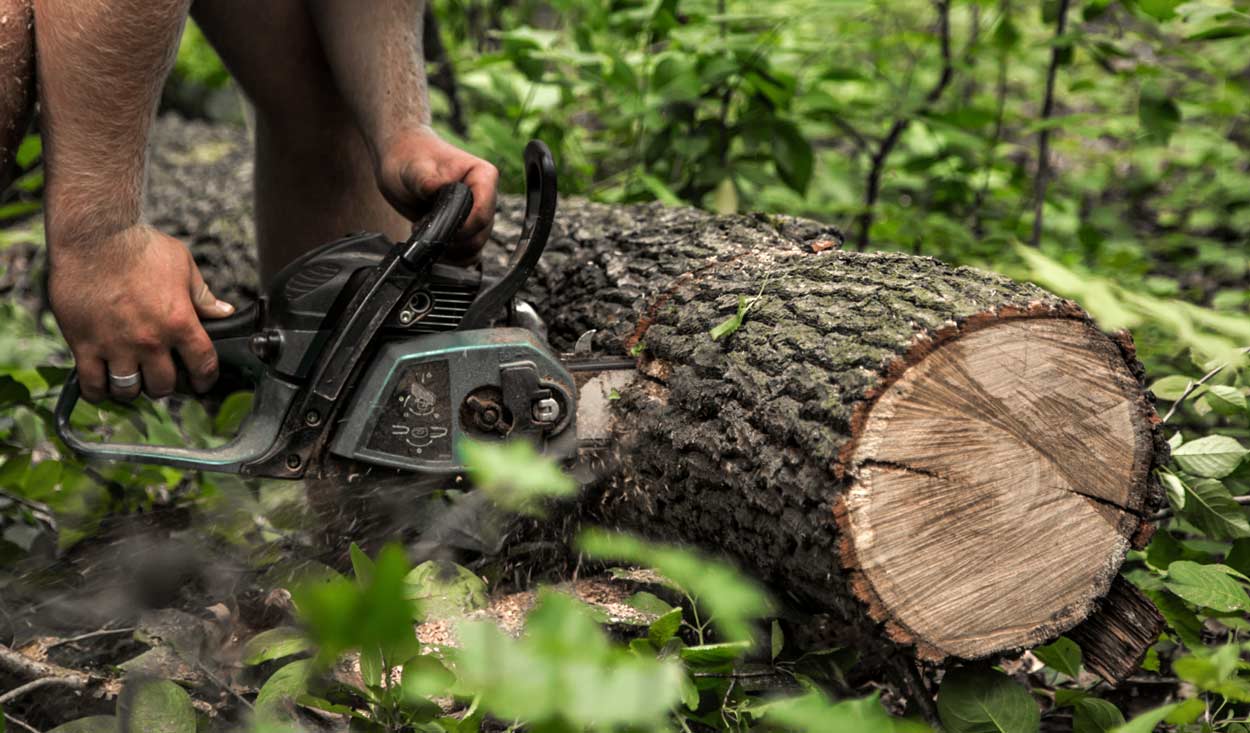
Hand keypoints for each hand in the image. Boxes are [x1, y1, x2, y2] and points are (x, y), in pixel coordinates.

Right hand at [49, 225, 234, 402]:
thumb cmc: (139, 246)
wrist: (93, 236)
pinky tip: (102, 385)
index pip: (203, 365)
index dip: (205, 379)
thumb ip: (203, 296)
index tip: (202, 382)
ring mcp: (116, 345)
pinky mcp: (84, 344)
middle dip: (165, 385)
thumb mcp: (183, 266)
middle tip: (160, 376)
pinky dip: (98, 391)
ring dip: (133, 389)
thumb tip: (224, 312)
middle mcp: (150, 340)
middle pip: (163, 386)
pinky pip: (93, 384)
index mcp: (179, 322)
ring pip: (128, 390)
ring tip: (132, 378)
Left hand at [374, 127, 498, 264]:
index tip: (437, 228)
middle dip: (453, 241)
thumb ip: (427, 181)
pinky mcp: (466, 227)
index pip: (482, 213)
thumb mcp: (415, 168)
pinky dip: (452, 256)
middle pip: (481, 234)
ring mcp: (477, 213)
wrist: (401, 159)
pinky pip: (468, 253)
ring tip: (426, 234)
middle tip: (424, 229)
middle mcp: (485, 196)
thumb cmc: (410, 156)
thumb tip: (437, 189)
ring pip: (476, 246)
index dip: (461, 228)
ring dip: (450, 250)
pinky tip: (433, 246)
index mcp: (483, 176)